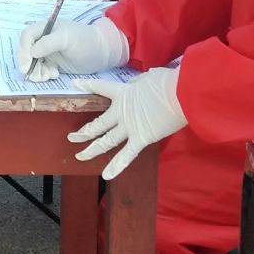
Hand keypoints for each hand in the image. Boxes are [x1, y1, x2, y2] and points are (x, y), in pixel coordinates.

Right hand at [17, 17, 126, 80]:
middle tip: (33, 76)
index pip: (26, 36)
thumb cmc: (86, 40)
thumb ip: (48, 43)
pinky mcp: (53, 63)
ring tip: (47, 77)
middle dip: (28, 64)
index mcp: (46, 28)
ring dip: (36, 72)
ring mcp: (48, 52)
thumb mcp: (67, 38)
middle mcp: (44, 39)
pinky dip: (43, 75)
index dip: (23, 50)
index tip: (26, 64)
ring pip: (32, 63)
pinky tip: (54, 75)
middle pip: (26, 51)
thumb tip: (31, 52)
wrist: (102, 52)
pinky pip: (41, 70)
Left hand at [69, 66, 186, 179]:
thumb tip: (140, 83)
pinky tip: (106, 175)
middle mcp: (121, 111)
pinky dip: (117, 166)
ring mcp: (130, 127)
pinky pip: (127, 155)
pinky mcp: (142, 138)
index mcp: (123, 93)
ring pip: (106, 141)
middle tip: (71, 137)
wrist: (182, 92)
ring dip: (91, 150)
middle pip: (97, 124)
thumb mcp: (149, 77)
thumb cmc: (169, 81)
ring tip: (80, 156)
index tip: (76, 84)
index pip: (100, 87)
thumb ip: (140, 82)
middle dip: (83, 132)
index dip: (87, 85)